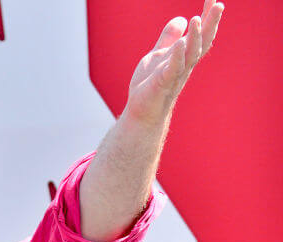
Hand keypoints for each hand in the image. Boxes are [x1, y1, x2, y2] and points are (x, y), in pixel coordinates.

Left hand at [124, 0, 223, 127]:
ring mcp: (175, 73)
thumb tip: (181, 19)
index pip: (200, 33)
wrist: (141, 112)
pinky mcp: (162, 83)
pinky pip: (172, 69)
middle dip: (211, 24)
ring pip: (190, 54)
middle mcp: (184, 63)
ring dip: (195, 37)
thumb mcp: (157, 55)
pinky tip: (178, 44)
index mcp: (184, 55)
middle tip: (219, 5)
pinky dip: (176, 56)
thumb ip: (168, 38)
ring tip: (196, 19)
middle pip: (203, 41)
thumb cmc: (149, 85)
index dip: (208, 16)